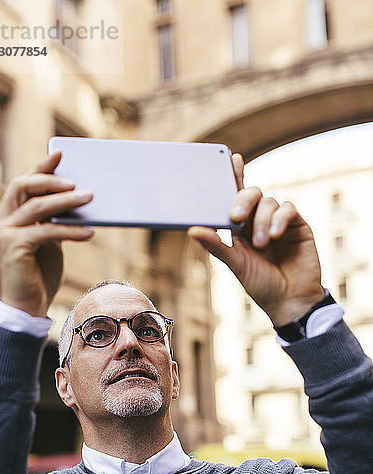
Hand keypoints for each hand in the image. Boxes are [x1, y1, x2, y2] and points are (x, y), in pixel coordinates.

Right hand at [0, 151, 93, 317]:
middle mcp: (3, 222)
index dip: (41, 167)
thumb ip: (54, 222)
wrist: (27, 308)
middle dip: (50, 179)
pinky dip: (70, 231)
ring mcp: (5, 234)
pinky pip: (46, 232)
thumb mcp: (49, 243)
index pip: (24, 184)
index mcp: (10, 217)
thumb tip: (79, 200)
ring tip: (90, 197)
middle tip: (77, 180)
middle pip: (22, 186)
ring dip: (66, 201)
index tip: (60, 152)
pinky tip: (90, 232)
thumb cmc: (40, 275)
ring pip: (36, 207)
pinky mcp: (13, 248)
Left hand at [188, 154, 323, 325]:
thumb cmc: (260, 284)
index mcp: (241, 227)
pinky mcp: (297, 226)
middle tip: (236, 217)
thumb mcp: (235, 263)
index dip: (235, 176)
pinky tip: (275, 234)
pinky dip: (279, 219)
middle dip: (243, 200)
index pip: (236, 196)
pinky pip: (288, 209)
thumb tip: (191, 229)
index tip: (231, 159)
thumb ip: (215, 245)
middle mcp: (259, 220)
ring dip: (262, 221)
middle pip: (251, 194)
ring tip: (261, 244)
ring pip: (269, 202)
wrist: (289, 300)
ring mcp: (279, 221)